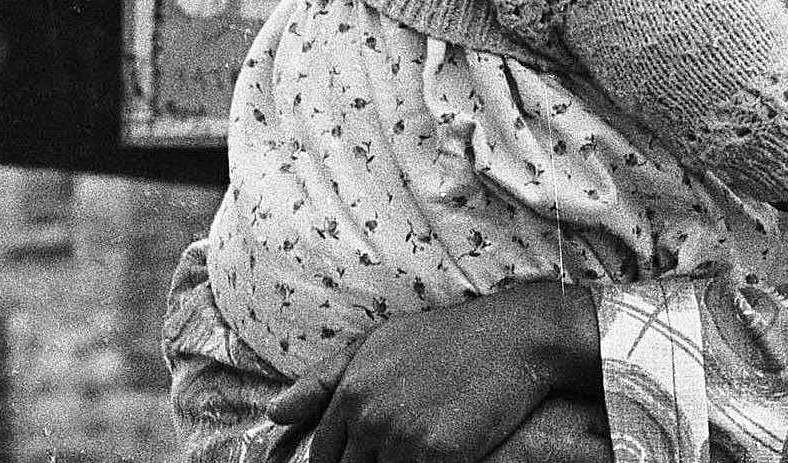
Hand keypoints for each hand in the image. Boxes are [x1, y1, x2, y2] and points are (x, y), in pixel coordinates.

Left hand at [269, 281, 599, 462]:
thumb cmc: (447, 339)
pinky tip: (438, 459)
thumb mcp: (378, 344)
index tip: (363, 458)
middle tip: (394, 453)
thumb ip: (323, 380)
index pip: (324, 454)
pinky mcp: (438, 456)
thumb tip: (274, 414)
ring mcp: (402, 439)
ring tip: (418, 452)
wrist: (513, 337)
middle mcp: (369, 417)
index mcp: (351, 392)